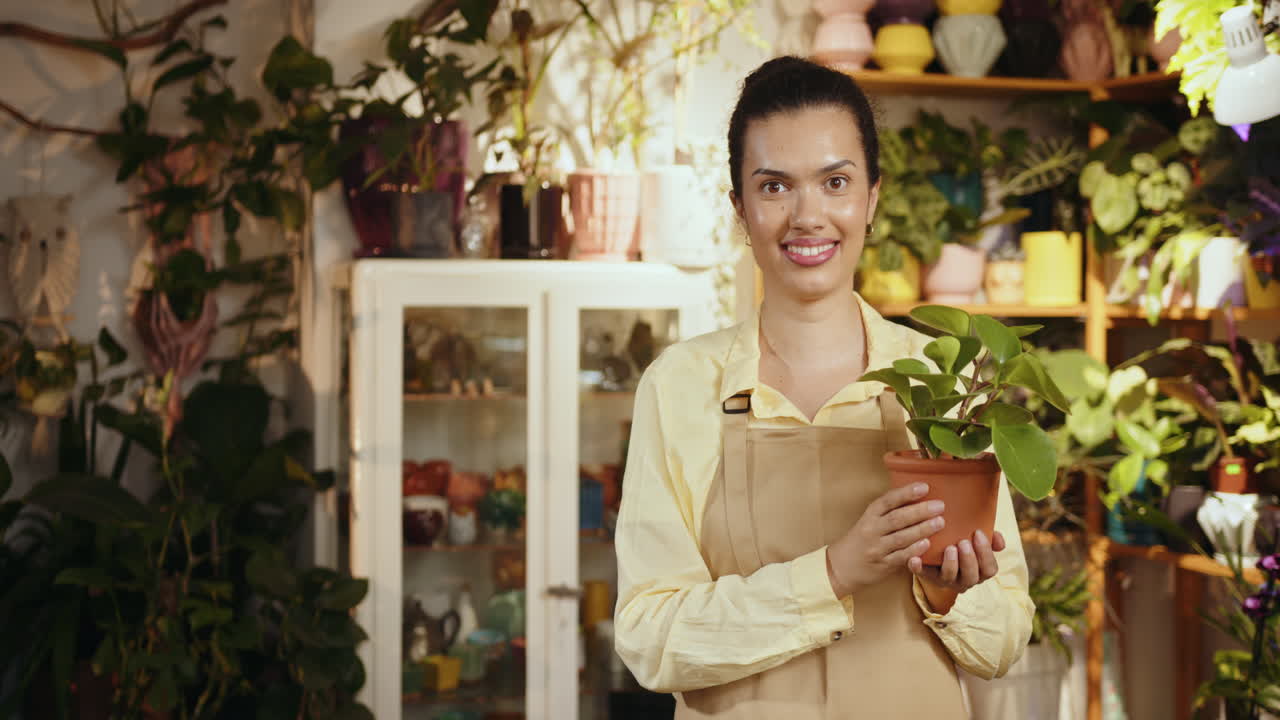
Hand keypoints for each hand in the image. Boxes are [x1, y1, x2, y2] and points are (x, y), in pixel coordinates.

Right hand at [825, 482, 944, 598]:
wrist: (843, 565)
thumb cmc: (862, 538)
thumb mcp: (869, 520)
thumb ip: (889, 511)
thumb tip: (918, 495)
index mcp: (869, 515)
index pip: (888, 501)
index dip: (906, 493)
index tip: (925, 487)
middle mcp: (871, 530)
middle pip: (897, 518)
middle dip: (920, 511)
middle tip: (940, 506)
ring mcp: (876, 548)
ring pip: (901, 537)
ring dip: (922, 529)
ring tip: (940, 522)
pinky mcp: (882, 565)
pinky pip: (900, 556)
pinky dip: (914, 549)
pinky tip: (927, 544)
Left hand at [908, 529, 1004, 609]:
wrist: (937, 548)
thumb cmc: (962, 542)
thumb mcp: (978, 540)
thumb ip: (991, 539)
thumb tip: (999, 540)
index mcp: (980, 571)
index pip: (990, 569)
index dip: (986, 553)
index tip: (978, 533)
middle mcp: (964, 580)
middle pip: (971, 577)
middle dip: (968, 560)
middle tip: (963, 542)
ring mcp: (945, 580)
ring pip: (949, 578)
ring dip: (950, 564)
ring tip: (949, 548)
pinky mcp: (927, 577)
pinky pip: (922, 575)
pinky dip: (918, 568)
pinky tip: (914, 559)